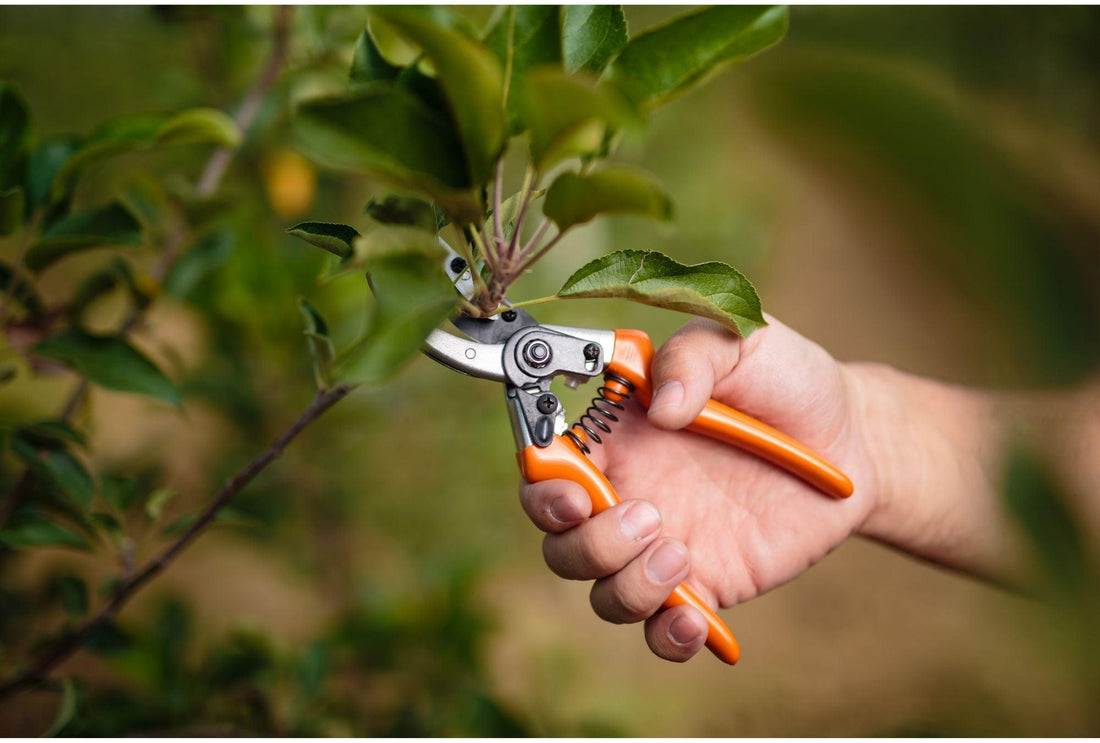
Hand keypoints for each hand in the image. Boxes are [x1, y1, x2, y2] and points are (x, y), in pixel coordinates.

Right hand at [518, 316, 881, 661]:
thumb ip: (694, 357)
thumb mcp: (742, 341)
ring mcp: (662, 545)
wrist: (852, 440)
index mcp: (617, 434)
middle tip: (645, 515)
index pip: (547, 464)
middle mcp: (628, 492)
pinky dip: (667, 637)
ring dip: (626, 583)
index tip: (570, 487)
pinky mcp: (704, 587)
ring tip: (682, 552)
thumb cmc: (787, 381)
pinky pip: (662, 631)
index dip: (541, 482)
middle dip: (584, 541)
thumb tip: (662, 405)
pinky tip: (697, 618)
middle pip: (560, 540)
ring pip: (602, 592)